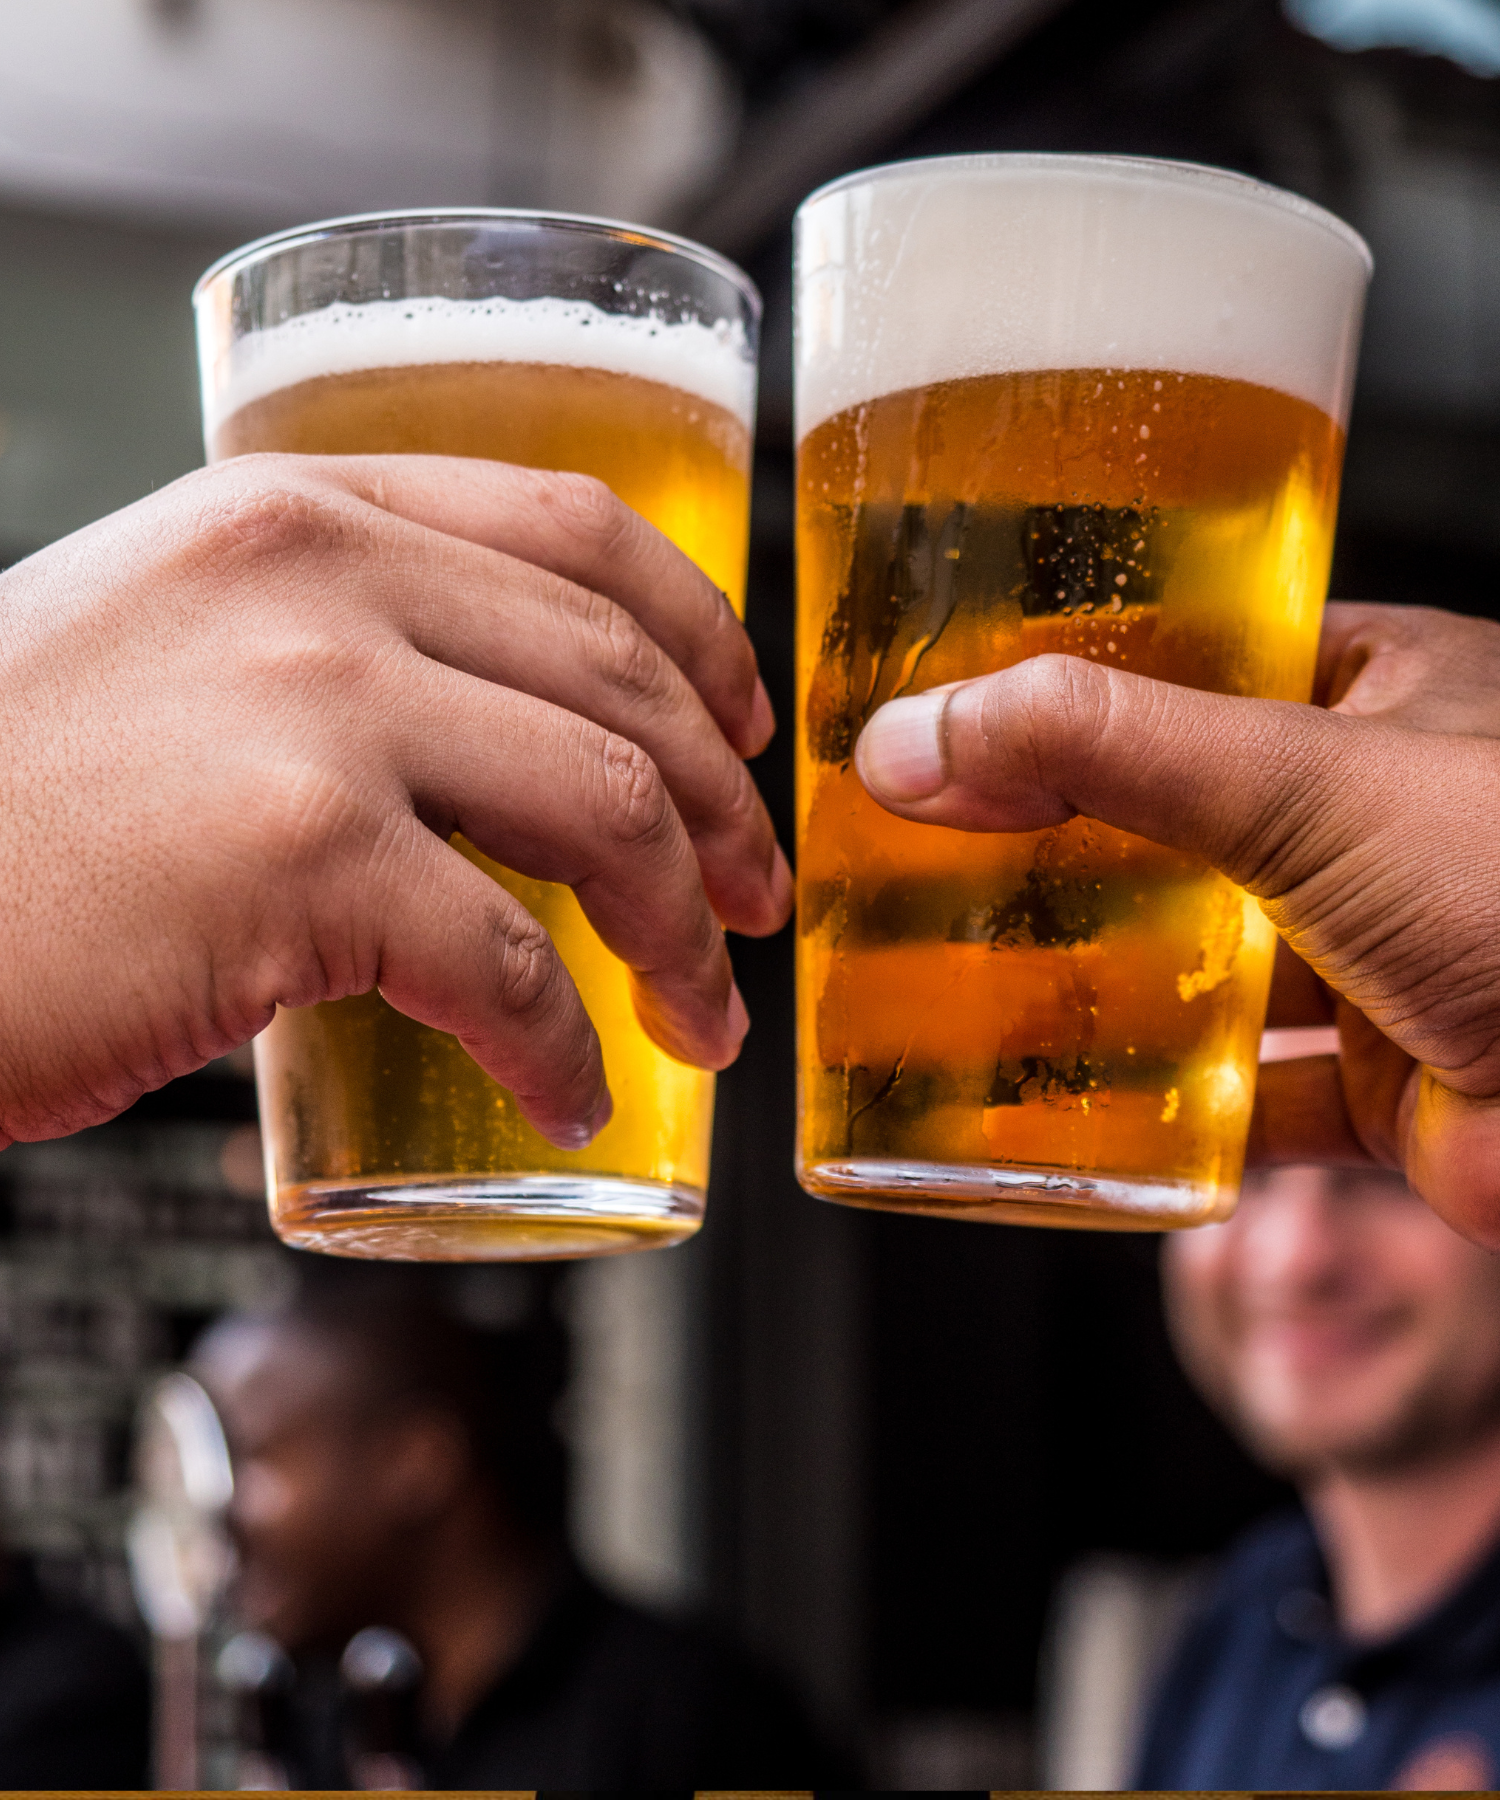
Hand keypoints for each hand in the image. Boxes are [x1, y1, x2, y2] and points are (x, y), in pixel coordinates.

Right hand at [0, 454, 790, 1150]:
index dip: (702, 635)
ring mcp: (314, 712)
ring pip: (602, 814)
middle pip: (622, 681)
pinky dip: (563, 1049)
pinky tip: (573, 1096)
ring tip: (704, 1018)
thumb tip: (471, 757)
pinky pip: (503, 968)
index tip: (746, 729)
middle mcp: (322, 581)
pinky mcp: (295, 861)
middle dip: (724, 811)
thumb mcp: (166, 643)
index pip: (579, 528)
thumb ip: (316, 654)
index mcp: (301, 511)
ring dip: (685, 934)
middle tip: (756, 903)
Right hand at [854, 603, 1499, 1245]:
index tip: (954, 713)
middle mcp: (1377, 822)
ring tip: (964, 982)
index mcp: (1379, 698)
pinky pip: (1246, 1097)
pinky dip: (1164, 1113)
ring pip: (1205, 968)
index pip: (1192, 669)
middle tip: (932, 855)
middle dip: (1064, 852)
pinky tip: (1075, 1113)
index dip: (1072, 689)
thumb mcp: (1303, 780)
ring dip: (1100, 988)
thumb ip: (1104, 750)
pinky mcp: (1386, 1087)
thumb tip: (919, 739)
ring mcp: (1380, 957)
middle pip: (1178, 827)